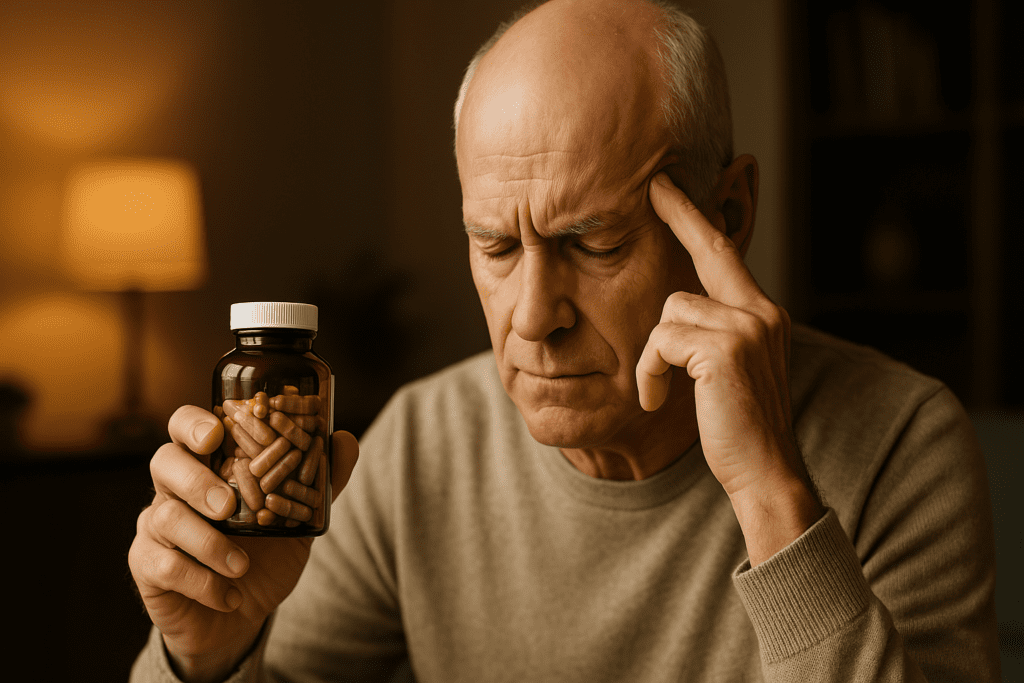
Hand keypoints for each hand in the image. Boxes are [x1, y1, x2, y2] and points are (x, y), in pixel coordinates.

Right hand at [128, 405, 358, 681]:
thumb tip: (345, 440)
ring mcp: (155, 527)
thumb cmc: (264, 557)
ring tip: (241, 565)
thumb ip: (318, 482)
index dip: (193, 424)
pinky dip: (202, 581)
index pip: (185, 427)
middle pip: (163, 462)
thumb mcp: (297, 519)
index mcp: (207, 466)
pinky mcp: (146, 566)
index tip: (215, 435)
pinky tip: (229, 595)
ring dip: (208, 542)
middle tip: (228, 506)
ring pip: (165, 517)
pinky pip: (163, 566)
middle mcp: (174, 490)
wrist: (238, 619)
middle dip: (196, 480)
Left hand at [637, 171, 822, 564]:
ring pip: (671, 310)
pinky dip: (648, 371)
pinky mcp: (726, 349)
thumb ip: (714, 333)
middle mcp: (762, 311)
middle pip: (709, 252)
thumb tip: (678, 308)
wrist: (764, 473)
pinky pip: (661, 340)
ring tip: (658, 390)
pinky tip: (655, 399)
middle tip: (654, 186)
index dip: (698, 219)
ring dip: (652, 355)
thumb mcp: (729, 371)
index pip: (726, 254)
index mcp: (762, 315)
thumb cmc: (737, 427)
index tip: (672, 189)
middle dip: (681, 215)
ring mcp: (748, 327)